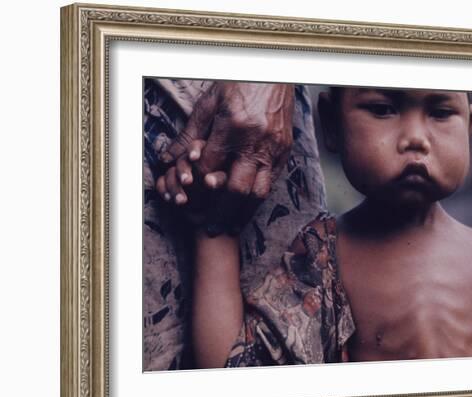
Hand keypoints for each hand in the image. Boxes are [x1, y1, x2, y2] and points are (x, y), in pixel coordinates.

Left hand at [159, 81, 294, 232]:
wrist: (275, 72)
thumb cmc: (239, 84)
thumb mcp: (209, 103)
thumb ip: (189, 133)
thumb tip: (166, 158)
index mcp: (232, 127)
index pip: (210, 168)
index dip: (198, 187)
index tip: (191, 200)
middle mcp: (255, 142)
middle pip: (236, 189)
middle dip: (221, 213)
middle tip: (211, 229)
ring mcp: (273, 148)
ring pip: (258, 192)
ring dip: (244, 214)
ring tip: (232, 227)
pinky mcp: (285, 150)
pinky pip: (272, 182)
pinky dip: (259, 198)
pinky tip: (249, 208)